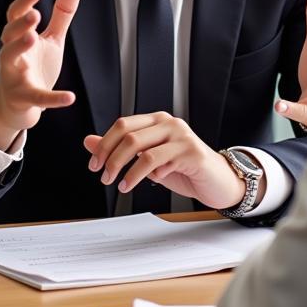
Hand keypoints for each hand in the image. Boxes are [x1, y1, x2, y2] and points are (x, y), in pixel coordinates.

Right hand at [0, 0, 80, 149]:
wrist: (17, 105)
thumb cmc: (33, 66)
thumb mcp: (51, 39)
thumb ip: (62, 13)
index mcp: (19, 37)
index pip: (16, 15)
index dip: (25, 1)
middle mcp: (12, 54)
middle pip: (8, 35)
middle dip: (20, 24)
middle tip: (34, 14)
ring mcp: (14, 76)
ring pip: (9, 59)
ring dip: (19, 47)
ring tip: (33, 37)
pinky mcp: (23, 98)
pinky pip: (37, 98)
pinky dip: (53, 98)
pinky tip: (70, 97)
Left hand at [83, 113, 257, 209]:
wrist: (217, 182)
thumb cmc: (183, 170)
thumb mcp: (147, 161)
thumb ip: (121, 150)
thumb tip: (89, 142)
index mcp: (157, 121)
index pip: (123, 124)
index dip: (104, 144)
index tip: (94, 164)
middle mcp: (168, 123)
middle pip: (128, 134)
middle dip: (110, 157)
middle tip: (103, 176)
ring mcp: (180, 135)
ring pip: (141, 147)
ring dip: (124, 169)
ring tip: (119, 185)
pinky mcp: (190, 151)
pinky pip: (158, 161)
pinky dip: (143, 174)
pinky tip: (140, 184)